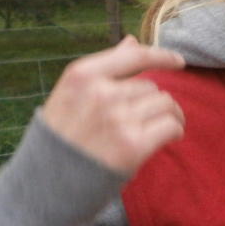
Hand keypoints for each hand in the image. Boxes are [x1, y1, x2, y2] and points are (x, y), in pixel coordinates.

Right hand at [41, 36, 185, 175]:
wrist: (45, 185)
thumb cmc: (60, 139)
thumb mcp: (71, 96)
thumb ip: (104, 69)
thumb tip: (131, 41)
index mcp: (81, 76)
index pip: (133, 56)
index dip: (161, 56)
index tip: (179, 61)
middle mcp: (101, 93)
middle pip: (150, 86)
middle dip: (152, 101)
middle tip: (145, 120)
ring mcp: (117, 119)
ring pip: (164, 104)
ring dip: (168, 114)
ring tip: (161, 127)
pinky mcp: (133, 146)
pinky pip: (171, 126)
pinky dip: (175, 130)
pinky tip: (170, 137)